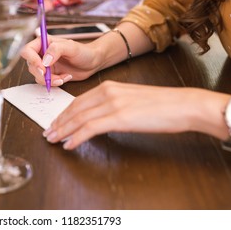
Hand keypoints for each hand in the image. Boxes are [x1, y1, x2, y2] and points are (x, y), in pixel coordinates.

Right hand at [21, 35, 99, 85]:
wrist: (92, 62)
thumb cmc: (84, 51)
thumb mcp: (71, 47)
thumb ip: (56, 50)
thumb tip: (45, 60)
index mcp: (44, 43)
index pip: (28, 50)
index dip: (32, 60)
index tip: (42, 67)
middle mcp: (42, 53)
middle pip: (31, 65)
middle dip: (41, 73)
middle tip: (52, 76)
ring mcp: (46, 65)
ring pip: (37, 75)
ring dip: (49, 79)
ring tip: (63, 77)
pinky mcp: (50, 74)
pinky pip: (45, 81)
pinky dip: (54, 82)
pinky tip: (65, 77)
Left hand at [43, 81, 230, 149]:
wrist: (182, 104)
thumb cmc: (161, 104)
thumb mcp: (130, 99)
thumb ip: (112, 105)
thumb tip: (98, 119)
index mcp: (109, 86)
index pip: (78, 101)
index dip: (64, 113)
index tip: (56, 122)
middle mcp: (107, 92)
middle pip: (74, 109)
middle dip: (59, 123)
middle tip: (48, 133)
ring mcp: (112, 104)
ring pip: (79, 118)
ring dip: (63, 131)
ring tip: (53, 140)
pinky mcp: (119, 117)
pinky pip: (90, 128)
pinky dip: (77, 137)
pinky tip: (70, 144)